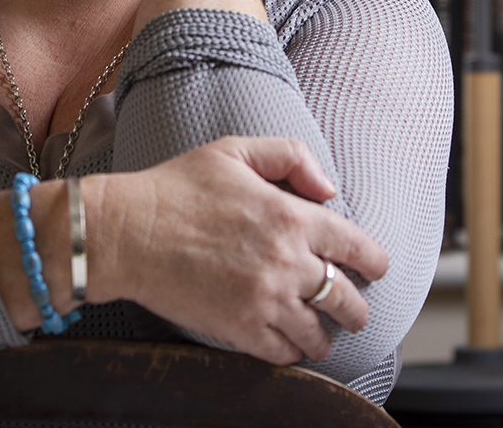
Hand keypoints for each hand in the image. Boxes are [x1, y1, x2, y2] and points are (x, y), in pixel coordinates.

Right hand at [95, 136, 388, 364]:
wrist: (126, 232)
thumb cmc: (175, 187)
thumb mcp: (234, 150)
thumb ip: (290, 157)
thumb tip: (329, 188)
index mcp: (291, 215)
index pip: (357, 247)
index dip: (374, 261)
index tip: (375, 268)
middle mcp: (287, 261)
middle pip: (347, 299)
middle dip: (356, 308)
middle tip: (352, 311)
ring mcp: (264, 299)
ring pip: (320, 333)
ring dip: (325, 335)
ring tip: (320, 335)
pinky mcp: (239, 329)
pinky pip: (284, 353)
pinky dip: (291, 352)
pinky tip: (286, 343)